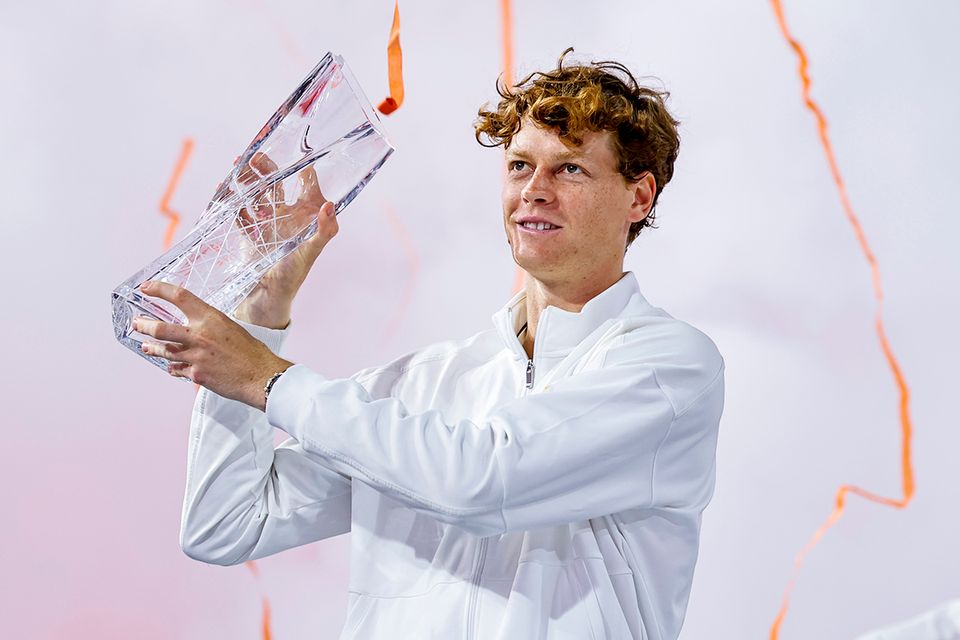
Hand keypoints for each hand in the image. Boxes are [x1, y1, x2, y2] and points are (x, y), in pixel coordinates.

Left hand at [135, 280, 292, 409]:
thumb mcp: (232, 327)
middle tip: (137, 322)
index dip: (159, 289)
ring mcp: (195, 356)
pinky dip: (172, 367)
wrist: (261, 375)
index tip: (146, 287)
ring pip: (164, 350)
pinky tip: (171, 366)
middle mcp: (200, 335)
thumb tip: (198, 325)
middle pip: (160, 328)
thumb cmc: (252, 352)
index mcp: (211, 318)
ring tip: (146, 346)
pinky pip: (176, 369)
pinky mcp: (196, 374)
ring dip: (152, 347)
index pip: (180, 296)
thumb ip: (211, 325)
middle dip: (144, 325)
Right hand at [232, 152, 338, 328]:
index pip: (307, 186)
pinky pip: (239, 211)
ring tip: (236, 166)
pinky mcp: (249, 234)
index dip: (304, 169)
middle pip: (276, 184)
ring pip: (256, 194)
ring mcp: (266, 224)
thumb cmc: (294, 276)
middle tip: (255, 157)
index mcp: (305, 217)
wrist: (268, 298)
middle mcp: (286, 217)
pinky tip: (223, 187)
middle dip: (266, 168)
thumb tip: (329, 206)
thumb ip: (324, 231)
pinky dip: (231, 200)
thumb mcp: (311, 252)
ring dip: (246, 180)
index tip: (297, 154)